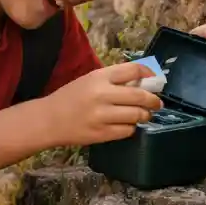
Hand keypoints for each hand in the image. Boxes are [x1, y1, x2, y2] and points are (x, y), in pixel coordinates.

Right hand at [40, 61, 164, 146]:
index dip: (148, 74)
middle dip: (154, 100)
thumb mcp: (89, 80)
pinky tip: (125, 124)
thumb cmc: (70, 97)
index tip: (153, 80)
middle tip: (157, 103)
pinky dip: (131, 127)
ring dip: (144, 115)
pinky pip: (128, 130)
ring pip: (137, 115)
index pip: (133, 70)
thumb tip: (144, 80)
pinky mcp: (102, 133)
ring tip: (142, 115)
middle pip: (140, 96)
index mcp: (98, 77)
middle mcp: (102, 94)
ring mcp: (102, 116)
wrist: (49, 119)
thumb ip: (113, 79)